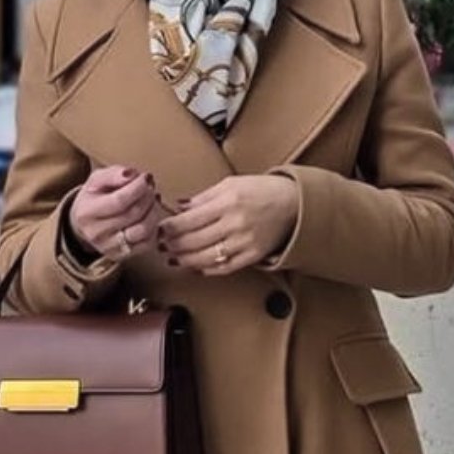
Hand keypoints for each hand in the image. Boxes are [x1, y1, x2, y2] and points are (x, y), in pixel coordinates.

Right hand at [67, 165, 166, 261]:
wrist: (84, 224)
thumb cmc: (93, 198)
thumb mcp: (97, 180)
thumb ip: (114, 174)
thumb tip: (132, 175)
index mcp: (87, 212)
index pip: (119, 200)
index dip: (138, 188)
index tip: (146, 177)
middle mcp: (97, 233)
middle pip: (134, 214)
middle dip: (148, 197)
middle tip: (150, 188)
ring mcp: (110, 247)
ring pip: (143, 230)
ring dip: (154, 212)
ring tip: (152, 201)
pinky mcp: (122, 256)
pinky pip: (148, 243)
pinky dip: (154, 228)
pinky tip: (150, 216)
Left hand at [158, 175, 297, 275]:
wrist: (293, 204)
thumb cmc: (262, 190)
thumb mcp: (230, 184)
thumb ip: (204, 197)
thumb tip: (179, 207)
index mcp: (228, 202)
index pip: (190, 219)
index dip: (171, 227)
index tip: (160, 229)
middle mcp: (235, 223)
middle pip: (195, 240)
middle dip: (174, 245)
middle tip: (163, 246)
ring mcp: (244, 242)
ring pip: (207, 257)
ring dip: (186, 260)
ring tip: (175, 258)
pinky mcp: (253, 256)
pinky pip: (225, 267)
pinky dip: (208, 269)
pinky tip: (197, 266)